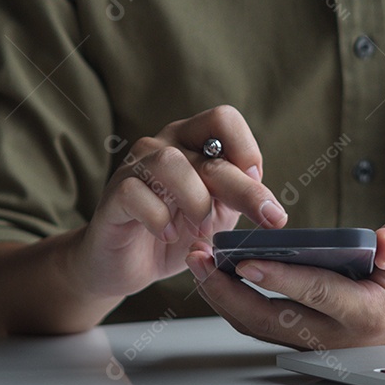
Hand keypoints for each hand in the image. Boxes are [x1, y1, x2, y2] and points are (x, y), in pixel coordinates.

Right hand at [73, 105, 288, 299]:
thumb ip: (238, 196)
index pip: (223, 119)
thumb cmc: (176, 232)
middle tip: (270, 219)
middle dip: (244, 189)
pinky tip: (168, 235)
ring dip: (196, 200)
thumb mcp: (218, 213)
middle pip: (208, 152)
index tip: (258, 184)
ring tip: (201, 228)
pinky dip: (159, 218)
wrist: (127, 265)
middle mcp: (163, 144)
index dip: (246, 148)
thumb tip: (269, 200)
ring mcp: (135, 167)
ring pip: (170, 163)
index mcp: (192, 141)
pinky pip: (136, 193)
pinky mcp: (113, 194)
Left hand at [185, 217, 384, 348]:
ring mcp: (327, 339)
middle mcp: (343, 335)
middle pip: (275, 320)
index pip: (318, 293)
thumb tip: (382, 245)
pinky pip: (272, 323)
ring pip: (265, 326)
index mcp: (372, 312)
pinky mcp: (316, 333)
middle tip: (202, 259)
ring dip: (228, 298)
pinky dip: (242, 300)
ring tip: (202, 263)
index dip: (280, 278)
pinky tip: (223, 275)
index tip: (247, 262)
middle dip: (231, 292)